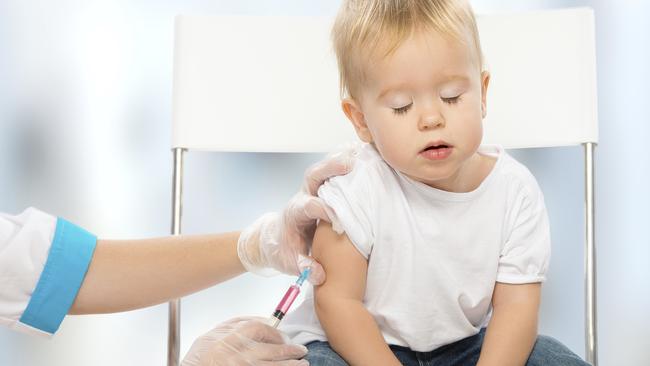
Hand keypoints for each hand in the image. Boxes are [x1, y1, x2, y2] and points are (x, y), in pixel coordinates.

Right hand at [181, 317, 308, 365]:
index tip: (285, 337)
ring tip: (303, 364)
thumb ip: (238, 323)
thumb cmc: (201, 355)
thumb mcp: (215, 334)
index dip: (277, 333)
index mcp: (231, 337)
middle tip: (301, 351)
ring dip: (291, 365)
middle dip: (290, 350)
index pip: (261, 329)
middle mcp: (238, 354)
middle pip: (272, 350)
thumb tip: (264, 320)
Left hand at [237, 146, 356, 284]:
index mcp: (294, 214)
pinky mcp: (319, 189)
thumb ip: (304, 267)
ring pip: (322, 170)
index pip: (308, 207)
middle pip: (313, 177)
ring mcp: (311, 191)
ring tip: (360, 153)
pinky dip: (343, 163)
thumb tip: (320, 274)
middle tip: (350, 165)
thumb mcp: (290, 263)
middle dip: (329, 169)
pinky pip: (330, 172)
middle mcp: (302, 197)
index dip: (324, 210)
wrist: (274, 239)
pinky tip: (360, 156)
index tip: (340, 218)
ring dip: (339, 161)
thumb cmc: (284, 251)